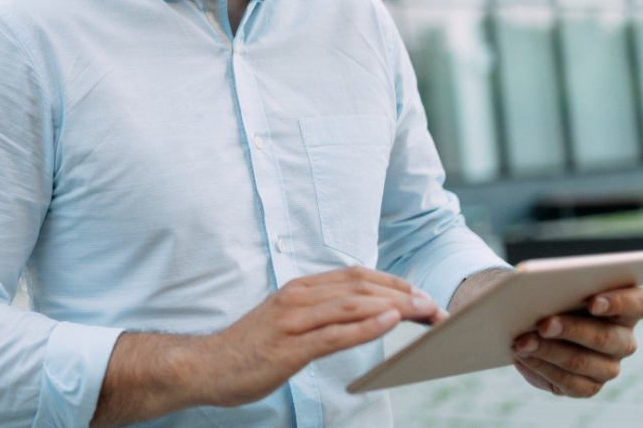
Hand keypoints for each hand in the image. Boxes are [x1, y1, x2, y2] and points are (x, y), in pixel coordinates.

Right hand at [197, 266, 444, 407]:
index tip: (422, 295)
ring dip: (395, 306)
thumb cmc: (249, 348)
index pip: (355, 277)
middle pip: (360, 286)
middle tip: (436, 307)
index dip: (393, 282)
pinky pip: (334, 333)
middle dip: (403, 294)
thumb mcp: (287, 322)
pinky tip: (390, 323)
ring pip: (352, 305)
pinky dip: (366, 326)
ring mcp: (293, 320)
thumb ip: (319, 313)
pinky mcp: (289, 347)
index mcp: (299, 289)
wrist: (205, 365)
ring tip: (424, 312)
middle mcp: (297, 297)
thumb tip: (360, 312)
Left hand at [512, 286, 642, 397]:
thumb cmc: (552, 298)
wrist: (533, 326)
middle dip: (571, 330)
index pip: (639, 304)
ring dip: (549, 352)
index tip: (593, 302)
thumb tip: (536, 289)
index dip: (619, 303)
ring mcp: (608, 366)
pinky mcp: (589, 386)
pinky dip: (543, 369)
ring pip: (583, 362)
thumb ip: (559, 286)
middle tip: (543, 325)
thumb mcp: (558, 288)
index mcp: (626, 308)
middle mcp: (623, 339)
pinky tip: (524, 358)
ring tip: (522, 343)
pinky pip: (570, 383)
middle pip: (606, 337)